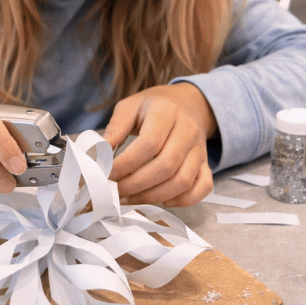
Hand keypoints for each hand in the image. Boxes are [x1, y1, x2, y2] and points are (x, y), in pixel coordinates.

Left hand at [100, 82, 217, 206]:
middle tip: (115, 191)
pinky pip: (203, 186)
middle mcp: (188, 130)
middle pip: (166, 166)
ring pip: (183, 181)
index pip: (149, 144)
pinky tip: (164, 201)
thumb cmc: (152, 107)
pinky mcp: (205, 163)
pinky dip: (185, 200)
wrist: (185, 103)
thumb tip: (100, 155)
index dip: (126, 164)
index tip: (107, 174)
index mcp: (167, 112)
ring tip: (131, 198)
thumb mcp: (129, 107)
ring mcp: (199, 148)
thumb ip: (115, 128)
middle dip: (136, 185)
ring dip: (154, 196)